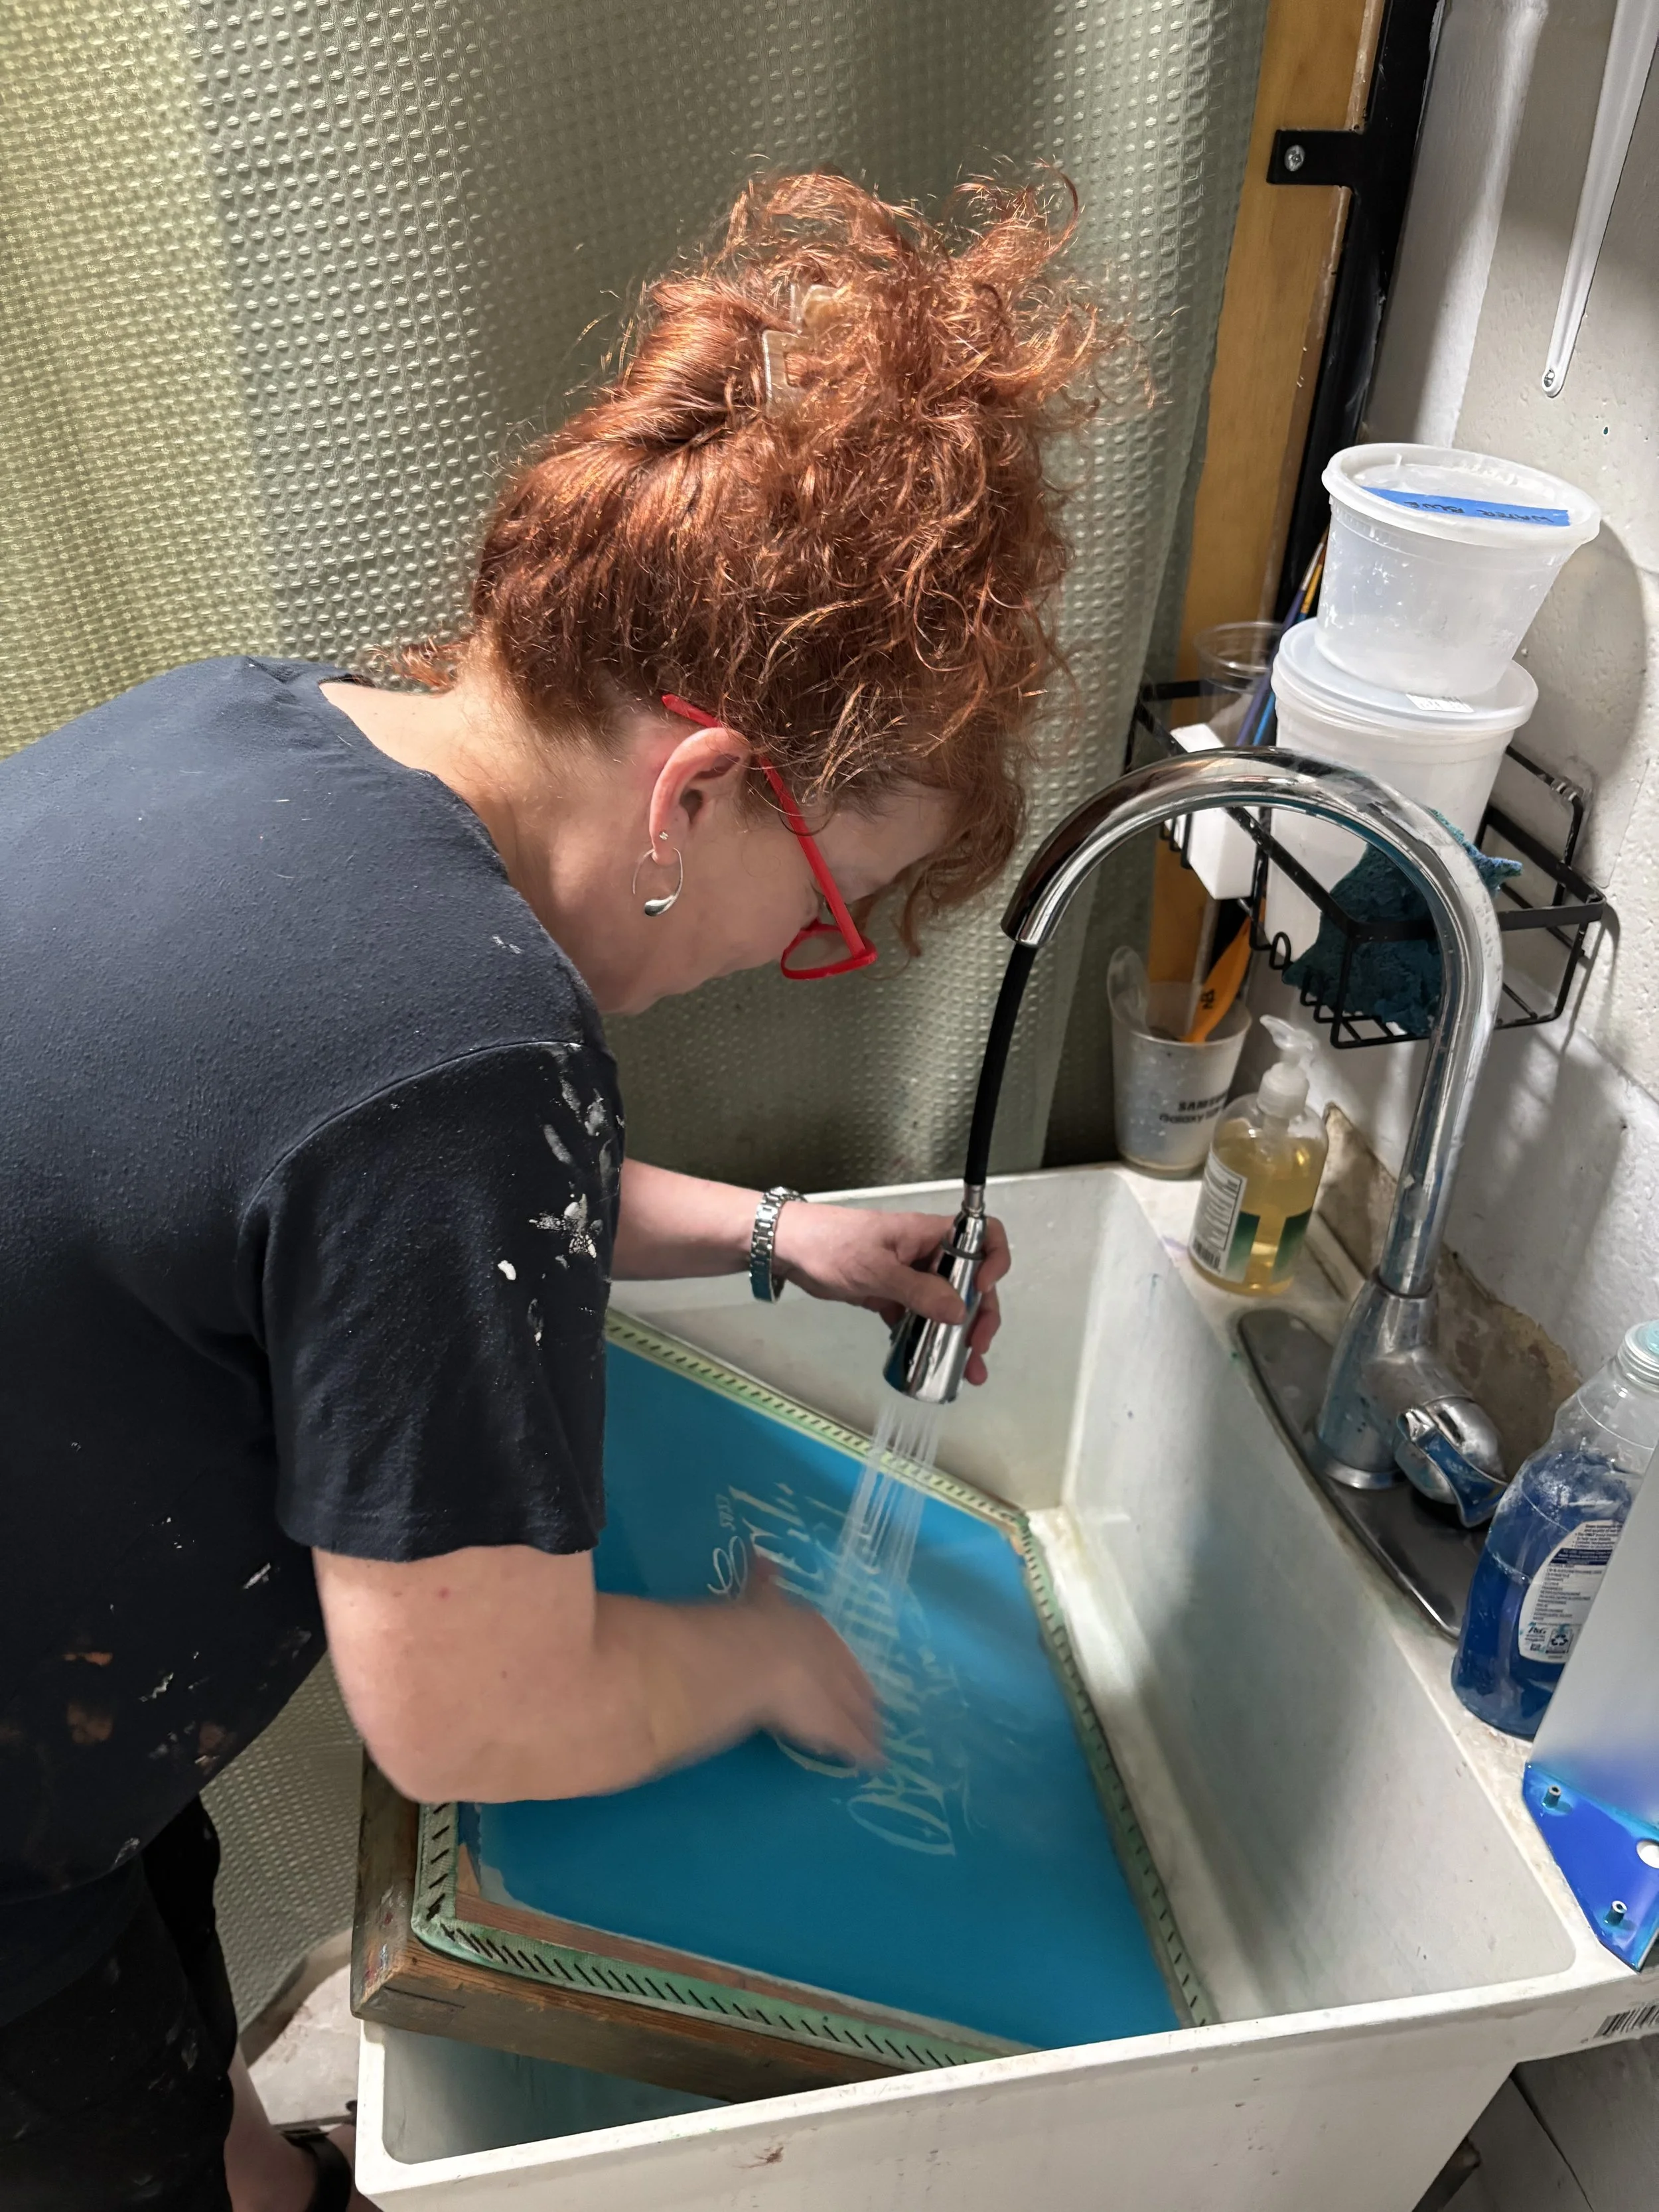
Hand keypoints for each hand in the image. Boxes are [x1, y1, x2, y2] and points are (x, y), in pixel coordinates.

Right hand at [737, 1558, 881, 1766]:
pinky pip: (853, 1742)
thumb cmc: (757, 1626)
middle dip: (864, 1697)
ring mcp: (840, 1695)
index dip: (845, 1666)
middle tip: (875, 1709)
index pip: (837, 1652)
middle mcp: (836, 1661)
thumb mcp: (761, 1597)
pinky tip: (873, 1763)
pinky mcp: (837, 1728)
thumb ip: (764, 1580)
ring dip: (867, 1725)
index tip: (851, 1675)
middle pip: (855, 1683)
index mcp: (818, 1631)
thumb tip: (760, 1554)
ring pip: (859, 1713)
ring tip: (877, 1738)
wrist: (762, 1658)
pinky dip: (863, 1752)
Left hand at [769, 1202, 1008, 1385]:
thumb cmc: (829, 1245)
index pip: (983, 1235)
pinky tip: (929, 1360)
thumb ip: (918, 1290)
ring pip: (946, 1303)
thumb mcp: (875, 1269)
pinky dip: (927, 1336)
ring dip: (958, 1334)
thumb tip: (959, 1312)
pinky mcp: (890, 1294)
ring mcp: (909, 1275)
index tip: (981, 1291)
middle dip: (981, 1314)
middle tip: (978, 1347)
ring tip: (967, 1368)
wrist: (787, 1248)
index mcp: (928, 1235)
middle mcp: (926, 1253)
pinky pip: (919, 1315)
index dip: (993, 1262)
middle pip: (970, 1281)